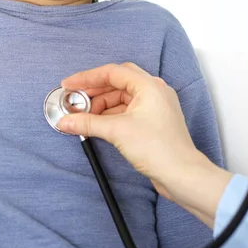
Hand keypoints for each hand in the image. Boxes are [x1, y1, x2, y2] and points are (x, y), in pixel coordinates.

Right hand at [58, 63, 230, 217]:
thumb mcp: (117, 132)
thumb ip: (88, 123)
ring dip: (101, 105)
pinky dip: (111, 115)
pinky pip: (127, 109)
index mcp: (148, 85)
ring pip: (121, 97)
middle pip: (116, 82)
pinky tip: (98, 124)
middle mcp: (154, 91)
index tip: (69, 85)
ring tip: (84, 117)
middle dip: (94, 91)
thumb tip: (66, 121)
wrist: (181, 175)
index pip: (112, 72)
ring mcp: (154, 105)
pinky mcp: (153, 120)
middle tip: (75, 100)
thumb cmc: (159, 149)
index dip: (87, 78)